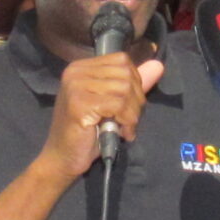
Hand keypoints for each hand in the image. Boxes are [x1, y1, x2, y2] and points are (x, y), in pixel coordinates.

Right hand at [40, 52, 164, 182]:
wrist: (62, 159)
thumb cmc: (87, 133)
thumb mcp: (113, 104)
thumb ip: (132, 85)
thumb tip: (158, 65)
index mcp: (81, 67)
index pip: (122, 60)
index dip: (134, 83)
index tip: (129, 106)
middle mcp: (76, 71)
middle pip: (126, 74)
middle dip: (135, 100)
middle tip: (128, 121)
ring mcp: (75, 86)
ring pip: (124, 89)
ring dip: (132, 114)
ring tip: (123, 128)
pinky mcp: (79, 103)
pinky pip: (119, 104)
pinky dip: (126, 121)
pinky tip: (120, 133)